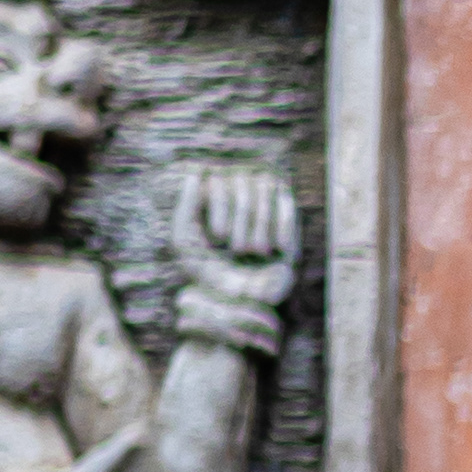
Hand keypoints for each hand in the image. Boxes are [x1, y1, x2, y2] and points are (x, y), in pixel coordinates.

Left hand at [173, 160, 300, 322]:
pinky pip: (287, 202)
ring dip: (261, 222)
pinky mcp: (286, 217)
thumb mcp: (185, 241)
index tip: (219, 235)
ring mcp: (262, 203)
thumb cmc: (208, 273)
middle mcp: (234, 194)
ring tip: (257, 251)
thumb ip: (184, 206)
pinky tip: (277, 248)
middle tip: (239, 250)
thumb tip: (195, 169)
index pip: (219, 177)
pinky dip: (283, 223)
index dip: (221, 203)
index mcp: (209, 197)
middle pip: (244, 181)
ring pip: (265, 186)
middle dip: (243, 217)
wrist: (240, 302)